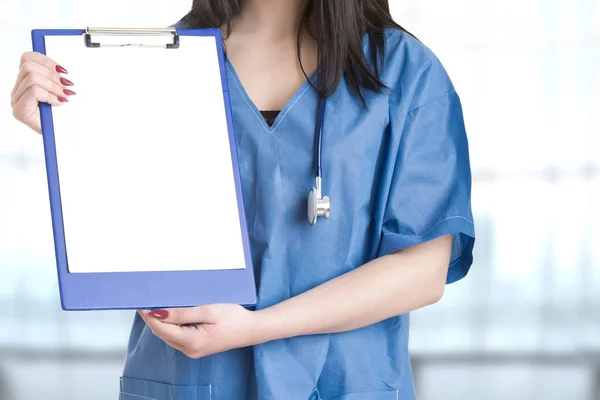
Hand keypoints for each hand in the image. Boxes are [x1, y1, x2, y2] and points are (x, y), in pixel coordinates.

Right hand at [10, 52, 75, 133]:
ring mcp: (16, 101)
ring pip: (31, 77)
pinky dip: (50, 95)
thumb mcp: (61, 92)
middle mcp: (17, 91)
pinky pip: (34, 91)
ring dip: (53, 85)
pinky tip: (58, 103)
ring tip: (64, 96)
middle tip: (67, 86)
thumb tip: (62, 70)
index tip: (63, 71)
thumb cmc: (63, 117)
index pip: (27, 58)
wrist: (63, 139)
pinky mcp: (20, 111)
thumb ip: (56, 78)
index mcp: (25, 83)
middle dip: (52, 74)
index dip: (46, 61)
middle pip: (28, 66)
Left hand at [139, 304, 263, 358]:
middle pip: (163, 334)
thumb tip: (159, 314)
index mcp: (192, 342)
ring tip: (157, 306)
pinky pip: (178, 337)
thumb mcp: (208, 310)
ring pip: (169, 336)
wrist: (252, 329)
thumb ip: (182, 313)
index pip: (162, 329)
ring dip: (162, 323)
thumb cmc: (234, 318)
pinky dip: (172, 326)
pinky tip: (172, 315)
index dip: (150, 316)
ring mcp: (194, 351)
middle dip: (153, 319)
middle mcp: (190, 350)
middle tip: (147, 302)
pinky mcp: (197, 348)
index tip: (141, 303)